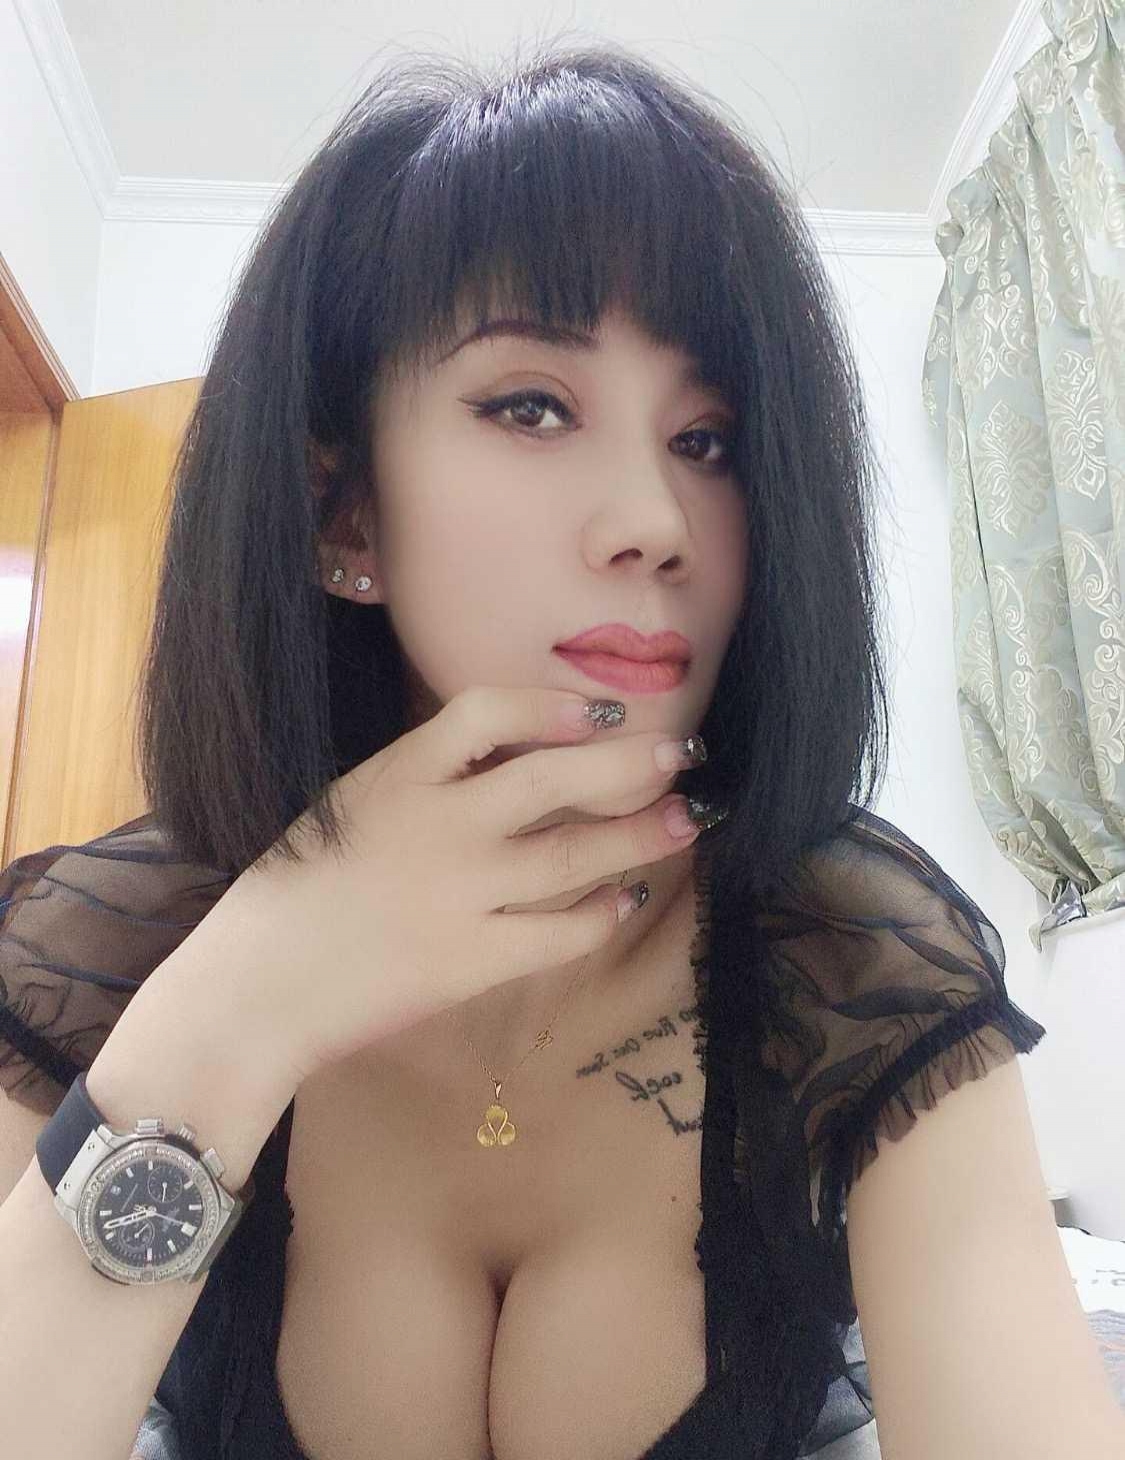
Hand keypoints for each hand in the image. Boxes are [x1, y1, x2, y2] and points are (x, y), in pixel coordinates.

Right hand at [165, 685, 703, 1087]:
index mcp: (396, 776)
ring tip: (685, 819)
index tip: (603, 710)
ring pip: (574, 856)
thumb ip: (421, 781)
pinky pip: (561, 933)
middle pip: (554, 780)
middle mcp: (439, 825)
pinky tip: (627, 901)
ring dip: (640, 835)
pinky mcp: (473, 962)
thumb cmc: (292, 894)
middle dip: (629, 763)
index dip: (554, 705)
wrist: (257, 989)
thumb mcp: (347, 806)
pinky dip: (602, 915)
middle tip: (681, 754)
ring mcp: (461, 895)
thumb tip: (511, 762)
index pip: (488, 712)